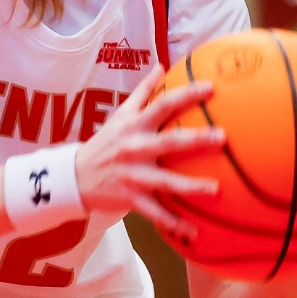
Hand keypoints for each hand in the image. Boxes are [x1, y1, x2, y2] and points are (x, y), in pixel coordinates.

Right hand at [76, 65, 225, 244]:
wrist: (74, 177)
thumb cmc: (104, 143)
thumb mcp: (120, 115)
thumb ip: (143, 91)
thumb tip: (161, 65)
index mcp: (134, 126)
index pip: (163, 104)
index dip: (187, 94)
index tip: (212, 88)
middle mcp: (135, 148)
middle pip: (169, 141)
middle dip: (196, 139)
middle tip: (222, 137)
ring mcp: (133, 175)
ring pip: (165, 181)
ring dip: (191, 186)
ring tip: (215, 189)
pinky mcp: (131, 199)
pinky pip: (155, 213)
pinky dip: (174, 224)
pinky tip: (194, 232)